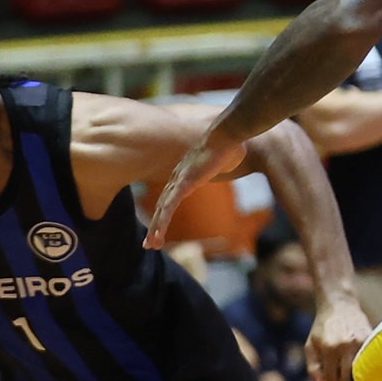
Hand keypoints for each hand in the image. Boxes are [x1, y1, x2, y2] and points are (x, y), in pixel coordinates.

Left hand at [143, 127, 244, 248]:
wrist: (228, 135)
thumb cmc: (229, 146)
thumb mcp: (224, 160)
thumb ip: (223, 164)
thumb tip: (232, 161)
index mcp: (185, 176)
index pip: (170, 199)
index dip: (163, 216)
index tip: (159, 231)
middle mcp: (178, 178)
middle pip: (162, 207)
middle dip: (156, 227)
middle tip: (149, 245)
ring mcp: (180, 180)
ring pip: (163, 209)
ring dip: (157, 228)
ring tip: (152, 245)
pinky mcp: (185, 181)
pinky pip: (171, 204)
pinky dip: (163, 218)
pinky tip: (159, 231)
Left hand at [306, 294, 370, 380]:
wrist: (339, 303)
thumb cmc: (322, 327)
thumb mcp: (310, 345)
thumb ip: (312, 367)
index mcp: (329, 348)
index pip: (330, 379)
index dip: (328, 378)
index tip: (328, 370)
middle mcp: (345, 346)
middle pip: (346, 379)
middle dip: (340, 378)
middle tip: (338, 369)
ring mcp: (360, 342)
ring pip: (359, 372)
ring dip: (353, 372)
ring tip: (347, 363)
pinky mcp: (370, 339)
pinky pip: (368, 361)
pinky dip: (363, 362)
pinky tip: (356, 354)